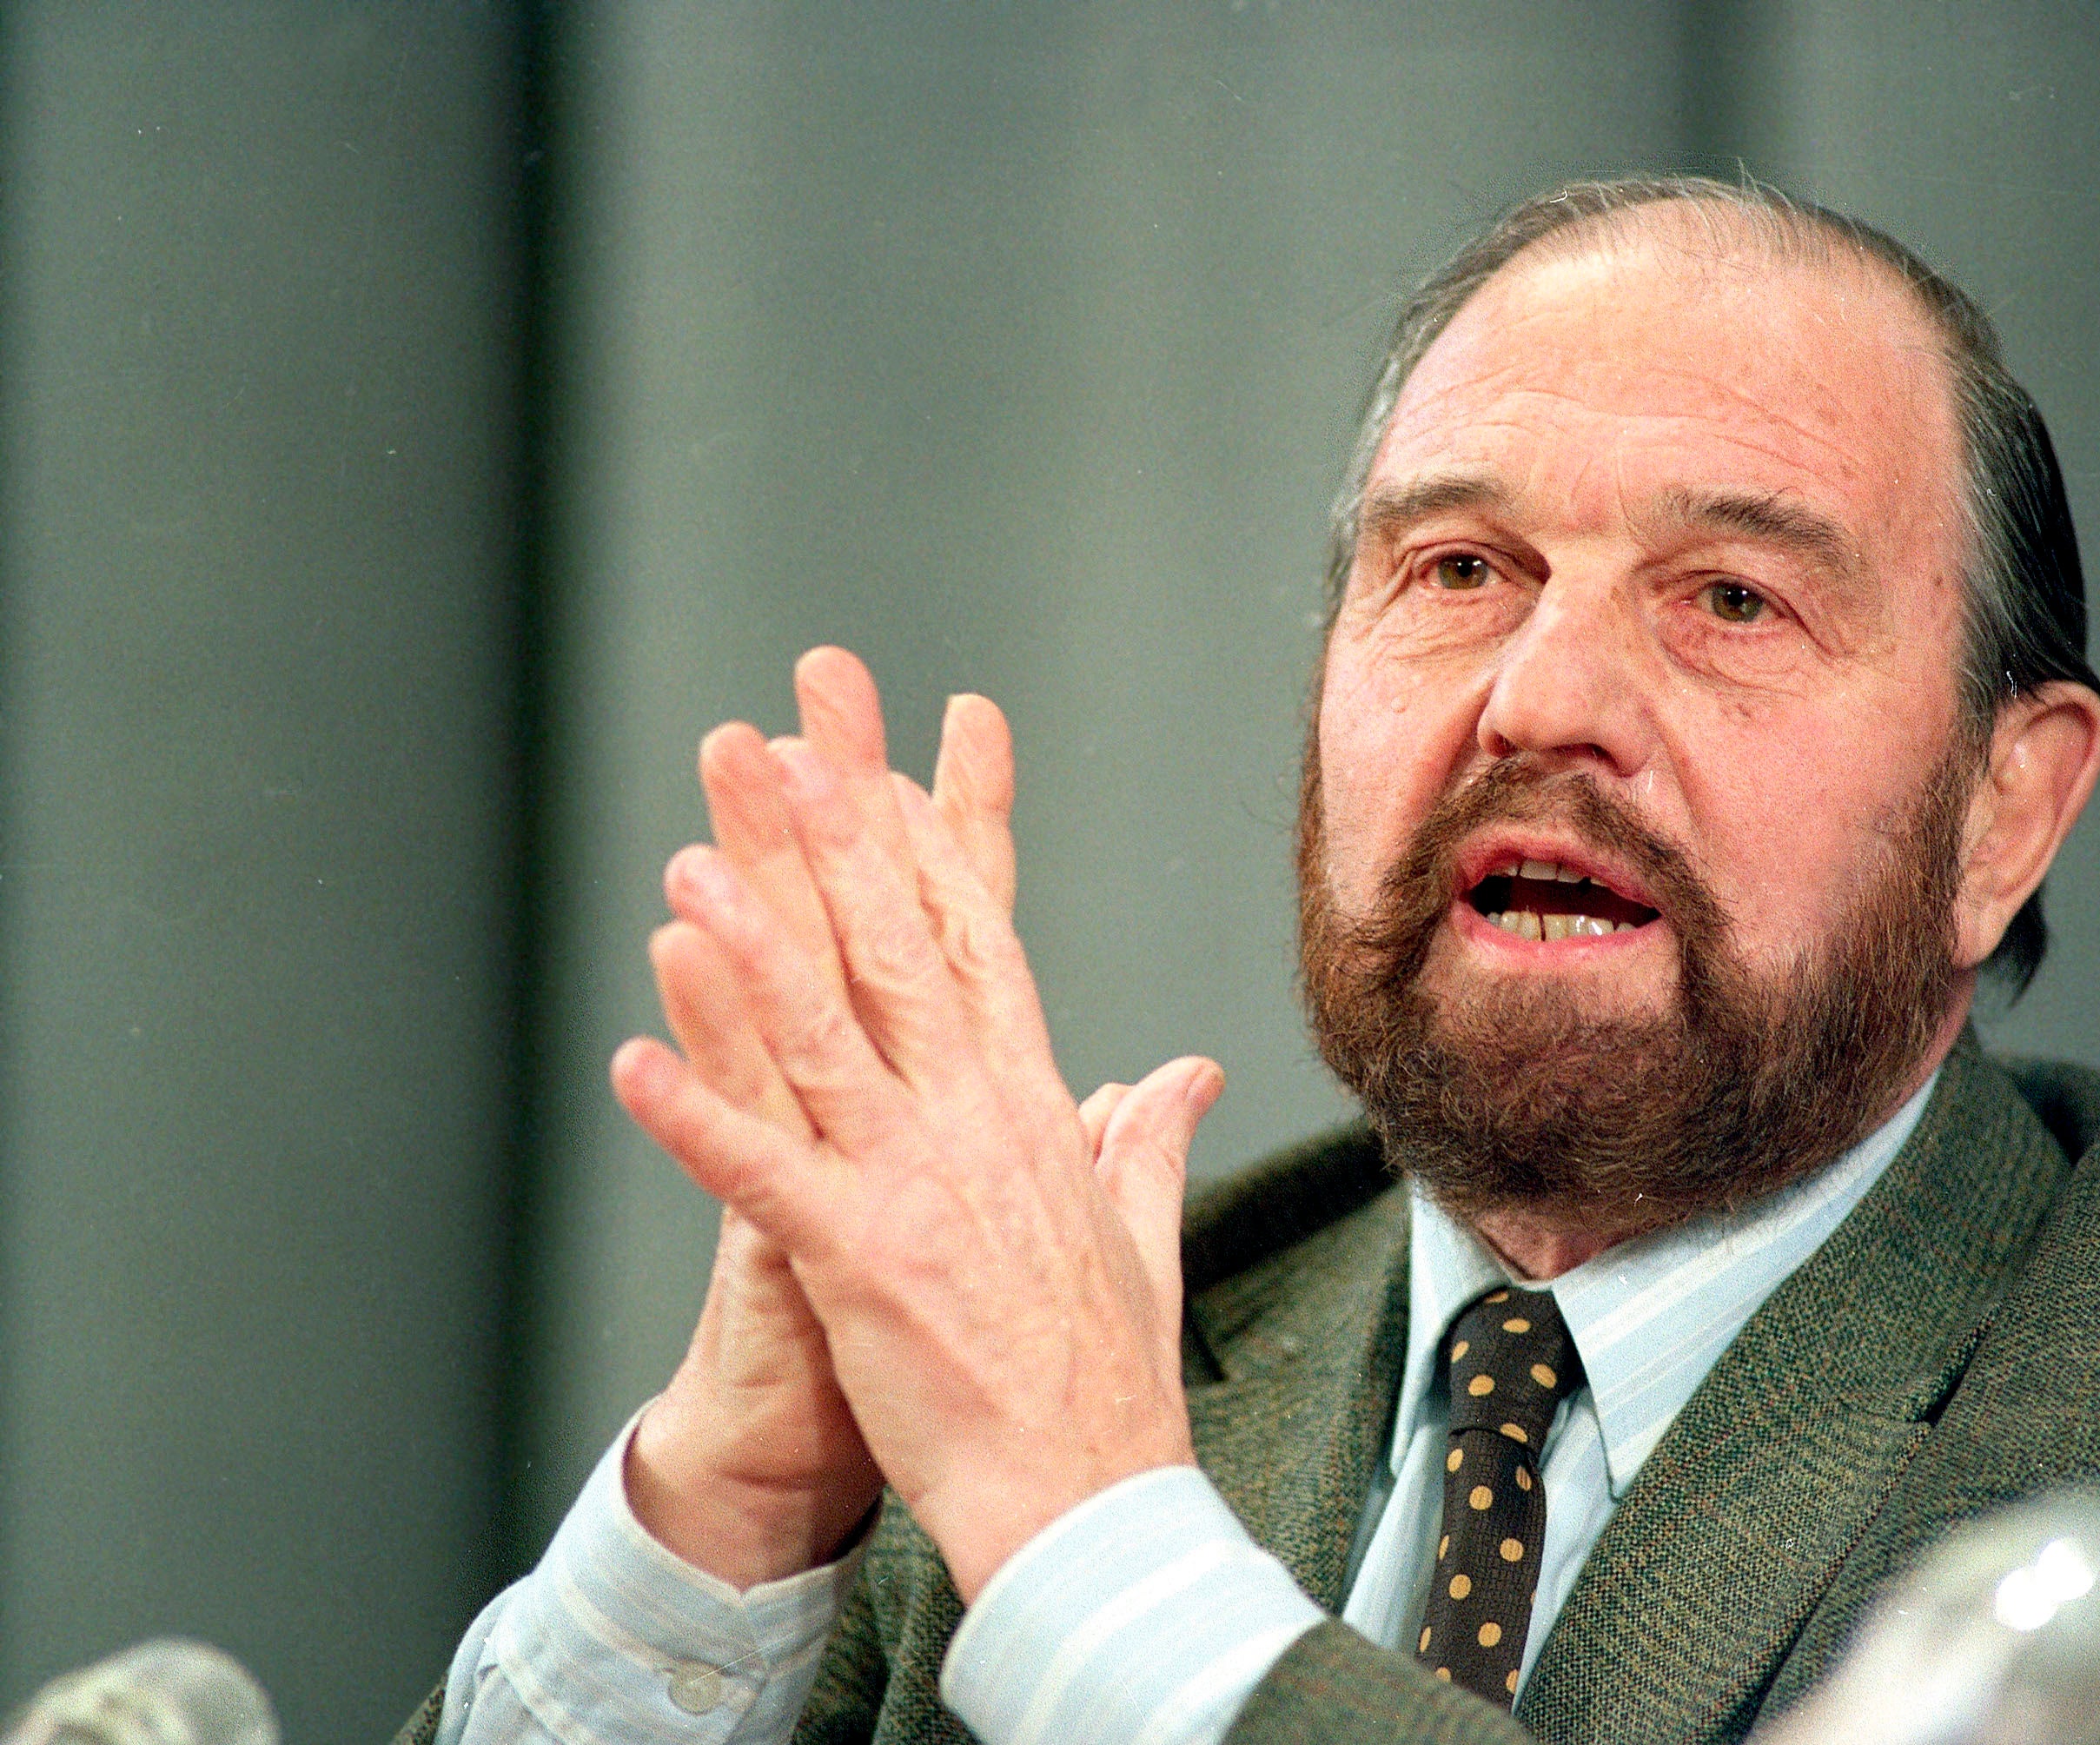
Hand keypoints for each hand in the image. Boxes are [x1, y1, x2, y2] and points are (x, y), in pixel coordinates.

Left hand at [614, 649, 1222, 1598]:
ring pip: (822, 1040)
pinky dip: (696, 1117)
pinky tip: (630, 1061)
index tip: (896, 762)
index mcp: (1037, 1111)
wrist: (1095, 1501)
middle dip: (839, 843)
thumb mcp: (1140, 1232)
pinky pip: (761, 1175)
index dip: (931, 846)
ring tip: (691, 864)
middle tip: (788, 744)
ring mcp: (917, 1188)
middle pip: (897, 955)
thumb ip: (1145, 1135)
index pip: (977, 947)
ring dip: (752, 950)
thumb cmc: (1108, 1378)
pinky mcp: (862, 1262)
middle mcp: (979, 1125)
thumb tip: (1180, 1070)